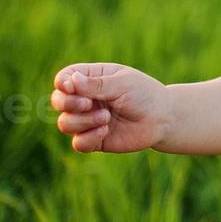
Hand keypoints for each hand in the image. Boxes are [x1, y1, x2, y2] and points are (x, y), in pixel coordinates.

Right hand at [50, 62, 169, 152]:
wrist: (162, 119)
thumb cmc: (144, 94)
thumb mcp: (122, 84)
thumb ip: (96, 85)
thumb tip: (70, 80)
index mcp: (91, 79)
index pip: (64, 78)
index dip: (62, 83)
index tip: (72, 87)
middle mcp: (86, 99)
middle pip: (58, 101)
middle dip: (68, 103)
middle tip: (88, 104)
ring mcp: (88, 120)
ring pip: (65, 123)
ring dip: (82, 121)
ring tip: (106, 118)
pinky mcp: (94, 140)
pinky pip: (78, 143)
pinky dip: (88, 138)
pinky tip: (105, 131)